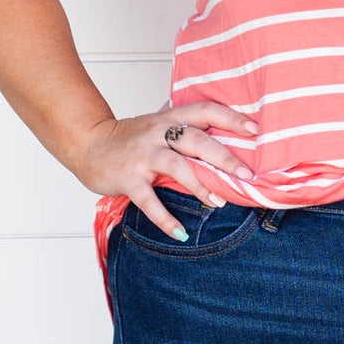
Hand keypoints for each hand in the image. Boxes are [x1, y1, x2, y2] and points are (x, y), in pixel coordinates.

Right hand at [76, 99, 259, 239]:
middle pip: (197, 140)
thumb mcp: (156, 122)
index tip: (255, 129)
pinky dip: (165, 218)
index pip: (205, 111)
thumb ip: (181, 121)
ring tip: (218, 203)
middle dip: (225, 158)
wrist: (88, 143)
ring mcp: (143, 155)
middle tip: (247, 175)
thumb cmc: (127, 137)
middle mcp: (158, 133)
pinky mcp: (129, 178)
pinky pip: (149, 200)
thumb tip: (214, 116)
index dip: (231, 118)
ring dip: (200, 186)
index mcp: (169, 119)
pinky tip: (180, 233)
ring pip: (177, 167)